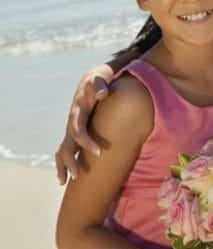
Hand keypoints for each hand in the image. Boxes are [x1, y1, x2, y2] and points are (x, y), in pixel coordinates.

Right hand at [54, 65, 113, 183]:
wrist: (93, 78)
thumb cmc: (99, 79)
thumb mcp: (100, 78)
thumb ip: (100, 85)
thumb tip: (103, 93)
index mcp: (77, 113)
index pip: (79, 132)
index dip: (87, 143)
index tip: (99, 153)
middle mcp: (72, 122)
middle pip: (66, 146)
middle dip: (70, 162)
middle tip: (79, 176)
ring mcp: (71, 127)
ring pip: (62, 150)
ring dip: (63, 165)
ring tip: (63, 182)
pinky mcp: (75, 131)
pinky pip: (66, 149)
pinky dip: (64, 162)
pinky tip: (66, 175)